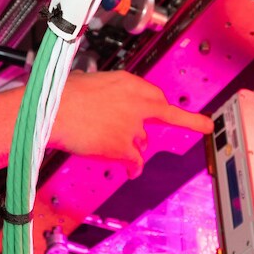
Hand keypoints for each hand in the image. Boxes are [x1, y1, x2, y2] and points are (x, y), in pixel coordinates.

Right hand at [48, 71, 210, 176]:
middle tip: (202, 125)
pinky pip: (135, 161)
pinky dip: (133, 168)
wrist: (51, 112)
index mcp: (126, 81)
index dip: (157, 104)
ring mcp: (132, 125)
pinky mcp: (124, 146)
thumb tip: (101, 102)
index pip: (153, 93)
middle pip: (164, 113)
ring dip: (134, 146)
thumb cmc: (59, 96)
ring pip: (142, 140)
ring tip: (118, 150)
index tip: (167, 107)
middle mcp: (136, 101)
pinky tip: (131, 172)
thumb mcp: (87, 83)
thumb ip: (104, 93)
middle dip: (184, 121)